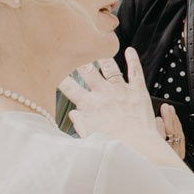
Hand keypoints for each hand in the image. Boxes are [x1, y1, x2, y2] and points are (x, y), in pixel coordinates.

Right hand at [60, 50, 180, 165]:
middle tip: (76, 51)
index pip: (69, 88)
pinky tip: (130, 50)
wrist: (138, 147)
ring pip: (110, 68)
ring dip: (103, 58)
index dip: (60, 78)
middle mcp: (103, 94)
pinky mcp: (138, 91)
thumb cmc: (114, 145)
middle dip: (81, 61)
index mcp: (89, 106)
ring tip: (99, 47)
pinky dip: (133, 60)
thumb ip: (79, 123)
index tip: (55, 70)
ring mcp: (120, 90)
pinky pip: (135, 71)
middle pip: (88, 72)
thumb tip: (73, 114)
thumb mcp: (89, 137)